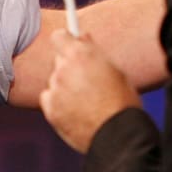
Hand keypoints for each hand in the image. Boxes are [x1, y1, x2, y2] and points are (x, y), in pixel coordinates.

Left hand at [38, 30, 140, 152]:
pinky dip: (59, 104)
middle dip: (70, 68)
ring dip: (66, 87)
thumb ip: (93, 51)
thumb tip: (82, 37)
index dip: (66, 41)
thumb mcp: (115, 70)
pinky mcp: (49, 109)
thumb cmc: (122, 102)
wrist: (118, 135)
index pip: (59, 36)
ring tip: (87, 102)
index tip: (71, 47)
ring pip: (56, 82)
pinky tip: (77, 112)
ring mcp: (54, 90)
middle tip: (87, 81)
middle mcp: (63, 69)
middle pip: (59, 61)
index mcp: (80, 55)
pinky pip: (50, 100)